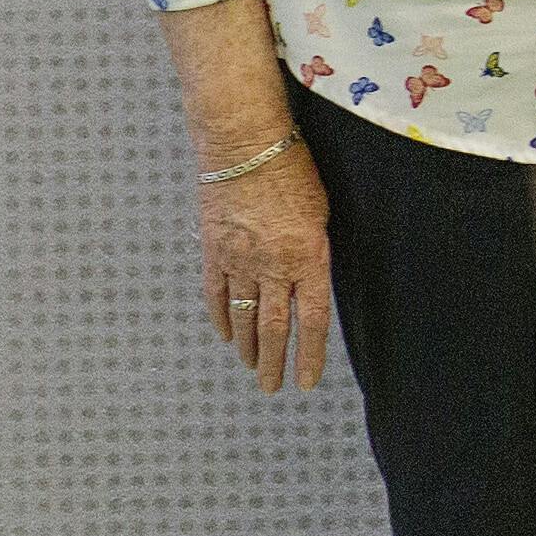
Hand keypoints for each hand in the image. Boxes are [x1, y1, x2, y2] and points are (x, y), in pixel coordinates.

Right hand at [201, 141, 333, 393]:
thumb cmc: (294, 173)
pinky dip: (220, 318)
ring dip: (248, 347)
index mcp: (309, 259)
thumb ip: (316, 253)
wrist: (245, 147)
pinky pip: (215, 293)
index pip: (311, 321)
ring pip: (243, 316)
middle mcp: (273, 266)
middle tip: (273, 389)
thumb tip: (310, 282)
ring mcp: (239, 261)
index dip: (309, 356)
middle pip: (274, 328)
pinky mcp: (214, 251)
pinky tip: (226, 336)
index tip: (305, 382)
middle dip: (274, 363)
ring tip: (253, 368)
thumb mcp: (322, 215)